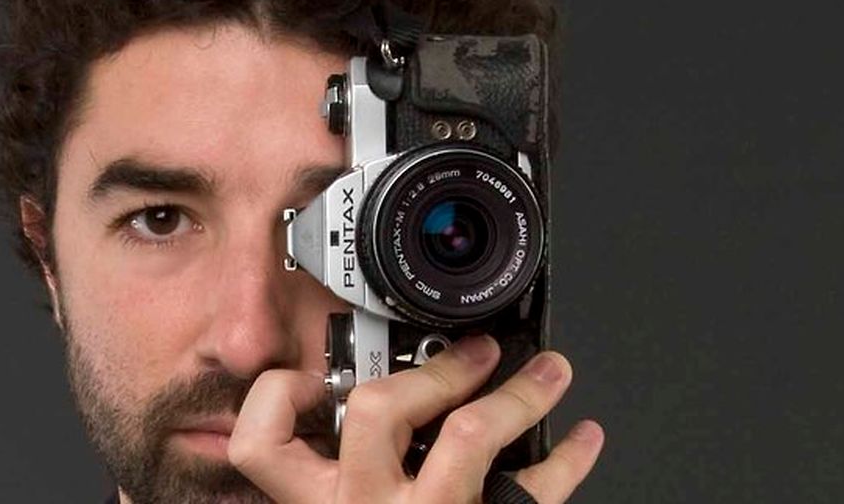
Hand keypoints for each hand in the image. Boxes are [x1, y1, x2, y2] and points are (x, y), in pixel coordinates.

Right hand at [230, 334, 603, 502]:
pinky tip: (581, 441)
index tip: (312, 378)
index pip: (262, 442)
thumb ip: (335, 476)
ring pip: (471, 437)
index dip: (280, 395)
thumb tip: (343, 410)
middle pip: (378, 411)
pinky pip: (535, 493)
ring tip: (550, 374)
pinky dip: (568, 459)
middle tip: (478, 354)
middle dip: (437, 368)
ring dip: (522, 395)